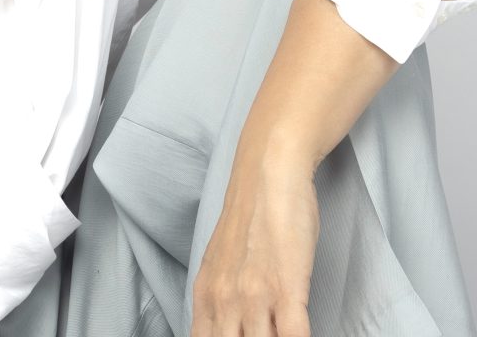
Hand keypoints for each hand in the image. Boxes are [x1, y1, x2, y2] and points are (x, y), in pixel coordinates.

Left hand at [190, 154, 318, 335]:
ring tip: (283, 334)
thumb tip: (232, 328)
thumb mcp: (223, 261)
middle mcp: (224, 300)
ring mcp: (254, 296)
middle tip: (262, 334)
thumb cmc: (254, 217)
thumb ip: (222, 299)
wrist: (268, 172)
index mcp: (206, 295)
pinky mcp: (286, 289)